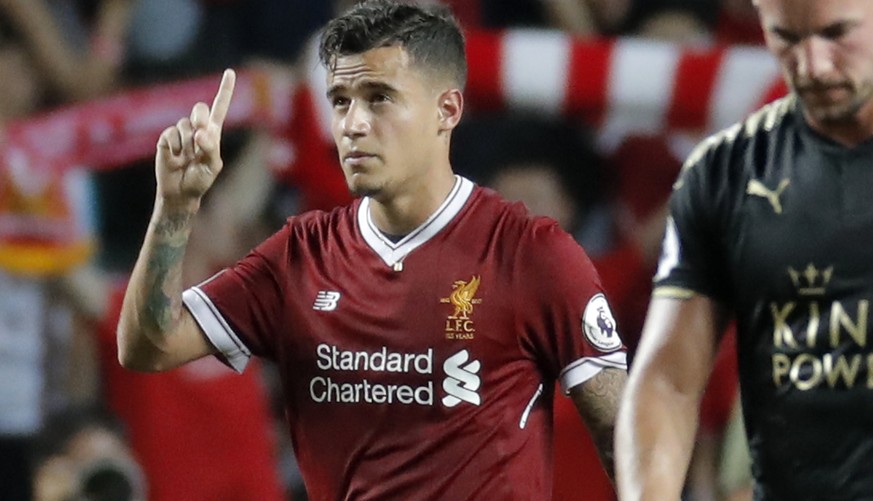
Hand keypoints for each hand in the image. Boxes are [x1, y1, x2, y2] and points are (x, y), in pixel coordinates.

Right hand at [155, 69, 235, 208]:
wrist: (179, 192)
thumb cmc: (200, 180)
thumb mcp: (212, 166)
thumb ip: (210, 148)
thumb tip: (200, 132)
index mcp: (213, 133)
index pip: (220, 107)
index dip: (225, 89)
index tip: (230, 71)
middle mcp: (197, 129)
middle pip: (200, 109)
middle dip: (200, 118)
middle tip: (200, 134)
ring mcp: (181, 133)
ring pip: (185, 125)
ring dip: (188, 143)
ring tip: (187, 158)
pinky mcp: (166, 139)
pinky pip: (170, 134)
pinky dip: (174, 146)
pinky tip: (175, 157)